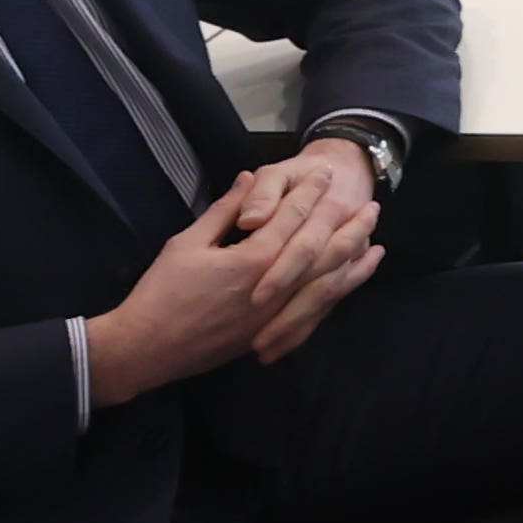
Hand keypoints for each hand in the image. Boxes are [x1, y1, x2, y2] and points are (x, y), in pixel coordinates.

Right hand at [80, 168, 384, 403]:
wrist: (146, 348)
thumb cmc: (162, 292)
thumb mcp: (188, 243)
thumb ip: (224, 211)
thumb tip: (248, 179)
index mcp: (254, 260)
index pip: (294, 219)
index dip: (312, 194)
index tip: (328, 174)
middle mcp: (276, 288)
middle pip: (324, 251)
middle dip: (350, 225)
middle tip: (372, 205)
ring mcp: (277, 316)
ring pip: (328, 285)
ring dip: (354, 262)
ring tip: (376, 243)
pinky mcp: (272, 335)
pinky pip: (315, 315)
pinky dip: (336, 297)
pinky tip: (347, 286)